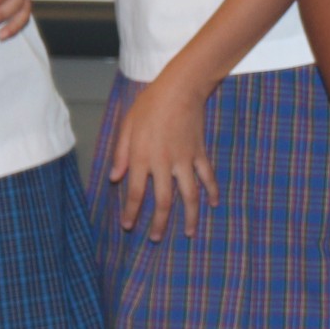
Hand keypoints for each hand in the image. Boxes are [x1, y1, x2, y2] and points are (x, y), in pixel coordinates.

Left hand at [107, 71, 217, 240]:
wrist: (180, 90)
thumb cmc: (149, 106)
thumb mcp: (126, 127)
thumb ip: (120, 154)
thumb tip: (115, 178)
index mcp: (142, 157)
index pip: (136, 192)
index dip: (132, 212)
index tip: (129, 226)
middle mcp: (164, 163)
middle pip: (163, 200)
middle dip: (159, 222)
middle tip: (156, 238)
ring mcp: (185, 160)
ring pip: (189, 194)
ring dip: (189, 215)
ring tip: (188, 232)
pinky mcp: (200, 154)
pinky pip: (207, 176)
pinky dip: (212, 191)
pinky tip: (213, 204)